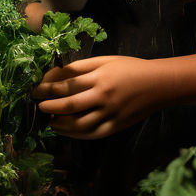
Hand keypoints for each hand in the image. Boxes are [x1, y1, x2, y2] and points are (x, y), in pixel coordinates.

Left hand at [32, 56, 160, 138]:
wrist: (159, 84)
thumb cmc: (130, 68)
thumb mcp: (106, 61)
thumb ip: (82, 67)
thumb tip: (57, 73)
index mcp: (99, 77)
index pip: (66, 84)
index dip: (47, 89)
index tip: (35, 91)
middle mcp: (103, 96)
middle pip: (69, 105)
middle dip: (49, 107)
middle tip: (39, 107)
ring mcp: (110, 113)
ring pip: (79, 124)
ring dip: (61, 124)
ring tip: (51, 121)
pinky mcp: (116, 126)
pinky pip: (93, 134)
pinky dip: (77, 135)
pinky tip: (67, 131)